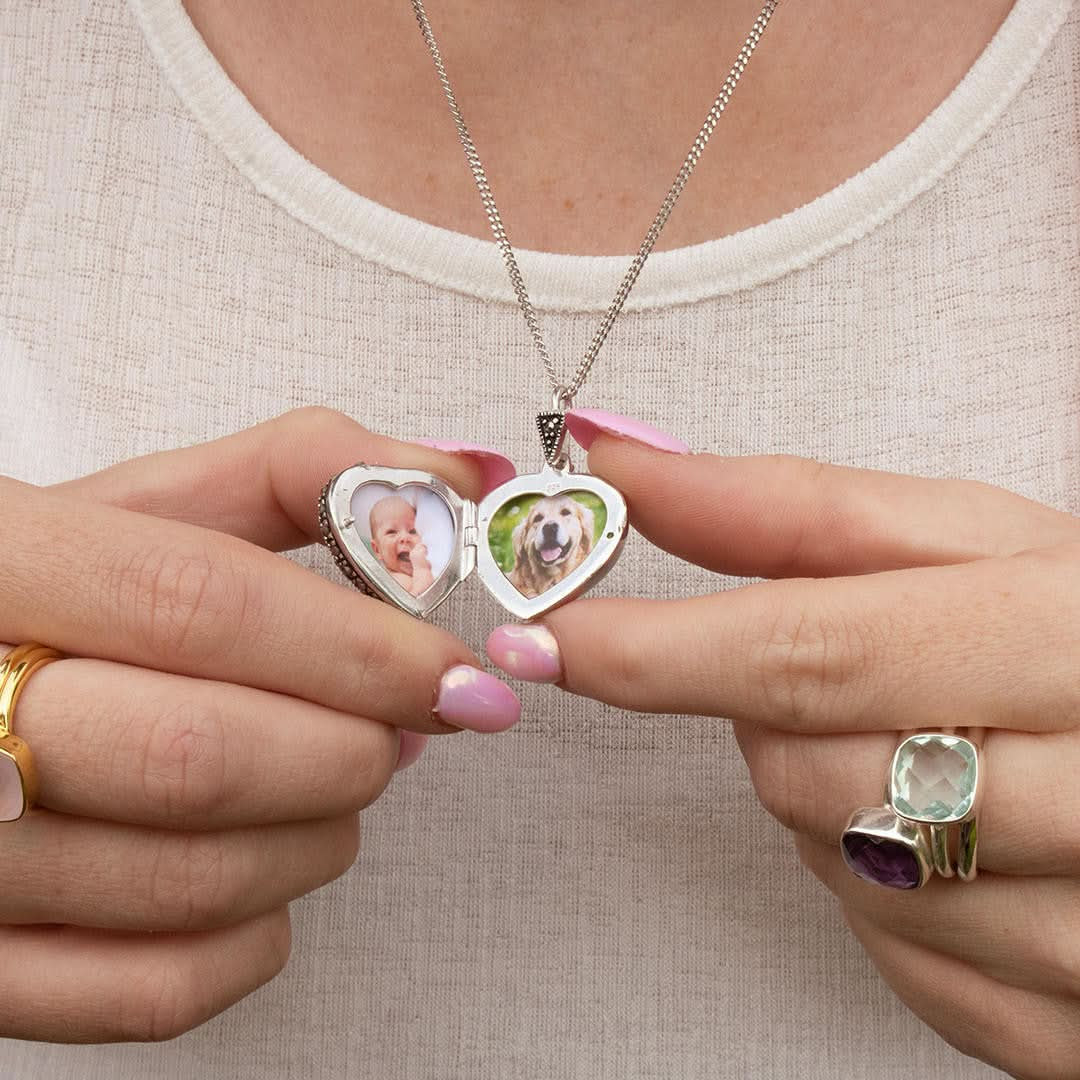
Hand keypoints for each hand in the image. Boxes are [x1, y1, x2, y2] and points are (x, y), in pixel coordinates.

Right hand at [0, 407, 519, 1042]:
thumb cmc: (60, 596)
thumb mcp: (148, 508)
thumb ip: (301, 473)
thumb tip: (462, 477)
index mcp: (2, 569)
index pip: (202, 606)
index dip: (357, 648)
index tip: (454, 676)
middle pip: (197, 755)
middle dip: (349, 750)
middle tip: (396, 728)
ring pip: (194, 880)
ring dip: (322, 836)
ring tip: (336, 782)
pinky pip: (158, 990)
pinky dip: (259, 937)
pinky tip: (269, 866)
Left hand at [486, 423, 1079, 1079]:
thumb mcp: (985, 542)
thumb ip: (799, 507)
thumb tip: (628, 469)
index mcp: (1069, 646)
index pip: (808, 651)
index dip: (653, 650)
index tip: (544, 638)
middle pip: (804, 773)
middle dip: (771, 717)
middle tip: (844, 672)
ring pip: (838, 869)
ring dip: (828, 799)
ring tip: (924, 741)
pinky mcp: (1068, 1030)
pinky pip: (895, 957)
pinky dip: (879, 884)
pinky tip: (946, 827)